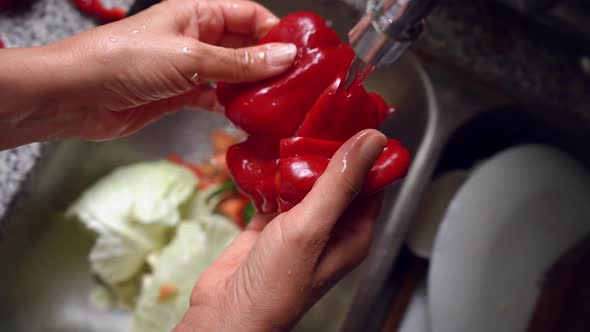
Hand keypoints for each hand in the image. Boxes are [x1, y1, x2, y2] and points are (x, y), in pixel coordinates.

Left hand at [0, 0, 295, 148]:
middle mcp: (197, 37)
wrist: (77, 95)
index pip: (249, 15)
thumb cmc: (125, 61)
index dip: (277, 31)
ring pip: (233, 75)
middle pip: (245, 46)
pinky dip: (232, 107)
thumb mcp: (191, 57)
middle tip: (298, 84)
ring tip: (281, 103)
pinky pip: (216, 98)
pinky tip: (249, 118)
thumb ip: (240, 62)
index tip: (302, 53)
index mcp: (198, 13)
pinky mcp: (180, 94)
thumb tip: (285, 56)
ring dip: (254, 88)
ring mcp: (189, 67)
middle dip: (270, 63)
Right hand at [174, 129, 386, 331]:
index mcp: (353, 232)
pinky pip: (275, 191)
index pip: (370, 183)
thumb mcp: (313, 226)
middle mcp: (330, 228)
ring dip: (297, 158)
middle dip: (327, 147)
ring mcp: (298, 226)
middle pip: (335, 178)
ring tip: (292, 122)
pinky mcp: (269, 225)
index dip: (365, 151)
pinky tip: (264, 151)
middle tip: (317, 112)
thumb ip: (340, 182)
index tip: (356, 116)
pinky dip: (271, 174)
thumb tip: (373, 140)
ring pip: (304, 182)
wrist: (226, 313)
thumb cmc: (277, 282)